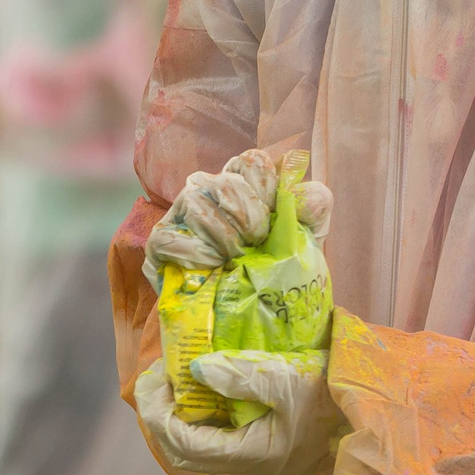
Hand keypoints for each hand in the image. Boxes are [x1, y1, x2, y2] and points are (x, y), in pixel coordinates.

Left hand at [134, 352, 342, 474]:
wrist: (374, 416)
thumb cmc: (334, 396)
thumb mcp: (288, 379)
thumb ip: (240, 376)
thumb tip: (195, 369)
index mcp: (252, 454)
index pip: (186, 444)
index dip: (160, 414)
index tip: (154, 378)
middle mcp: (251, 465)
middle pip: (187, 453)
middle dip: (163, 417)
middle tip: (156, 377)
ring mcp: (261, 459)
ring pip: (203, 448)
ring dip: (182, 417)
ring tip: (175, 380)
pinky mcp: (270, 447)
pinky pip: (222, 439)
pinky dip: (205, 417)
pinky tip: (206, 389)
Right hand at [145, 149, 334, 285]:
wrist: (255, 313)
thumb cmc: (279, 266)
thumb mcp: (308, 235)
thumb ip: (314, 206)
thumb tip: (303, 192)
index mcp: (243, 180)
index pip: (251, 162)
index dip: (268, 189)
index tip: (276, 219)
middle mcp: (208, 188)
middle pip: (226, 183)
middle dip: (250, 218)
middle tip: (258, 244)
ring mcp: (181, 213)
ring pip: (196, 203)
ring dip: (224, 237)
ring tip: (236, 259)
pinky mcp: (160, 241)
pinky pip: (170, 235)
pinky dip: (197, 253)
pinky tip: (213, 267)